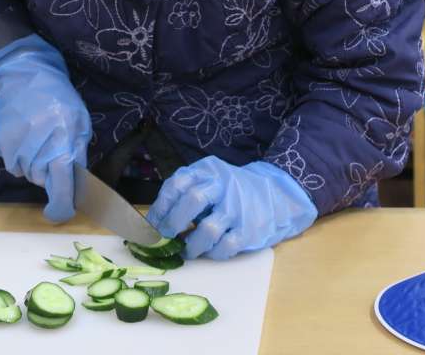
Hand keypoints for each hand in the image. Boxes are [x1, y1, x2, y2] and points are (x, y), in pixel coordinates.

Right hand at [0, 34, 89, 221]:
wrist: (25, 76)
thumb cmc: (60, 100)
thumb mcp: (79, 122)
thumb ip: (77, 153)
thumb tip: (75, 185)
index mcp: (62, 138)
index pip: (62, 181)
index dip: (61, 204)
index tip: (59, 213)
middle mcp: (36, 142)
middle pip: (40, 179)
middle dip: (47, 173)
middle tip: (51, 150)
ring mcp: (14, 142)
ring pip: (23, 172)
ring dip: (31, 163)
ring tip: (37, 139)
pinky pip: (10, 162)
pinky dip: (16, 155)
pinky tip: (22, 135)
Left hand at [146, 157, 316, 259]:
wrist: (275, 195)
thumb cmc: (231, 191)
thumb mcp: (209, 180)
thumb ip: (185, 195)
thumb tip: (153, 224)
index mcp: (208, 171)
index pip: (177, 184)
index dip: (160, 207)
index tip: (150, 226)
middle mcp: (223, 186)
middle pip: (193, 201)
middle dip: (173, 224)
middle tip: (164, 239)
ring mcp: (237, 209)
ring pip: (208, 229)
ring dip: (191, 245)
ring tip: (185, 251)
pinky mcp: (249, 230)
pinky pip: (225, 247)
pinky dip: (212, 254)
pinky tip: (207, 252)